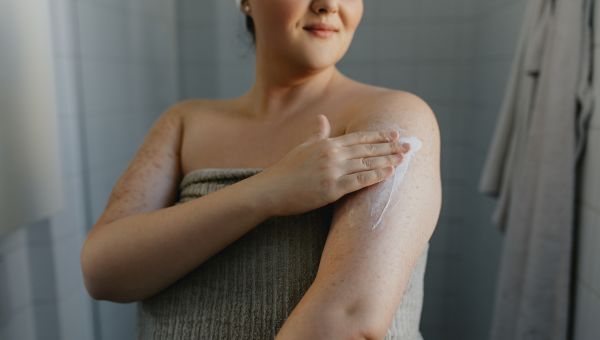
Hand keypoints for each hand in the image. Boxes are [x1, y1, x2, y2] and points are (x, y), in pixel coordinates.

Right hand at [257, 114, 410, 216]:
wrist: (271, 190)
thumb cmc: (286, 170)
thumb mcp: (302, 148)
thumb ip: (317, 134)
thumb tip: (322, 118)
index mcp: (327, 144)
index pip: (359, 137)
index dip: (379, 136)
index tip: (395, 134)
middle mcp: (332, 155)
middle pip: (368, 149)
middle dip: (391, 147)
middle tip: (410, 145)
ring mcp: (332, 172)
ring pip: (367, 164)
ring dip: (388, 160)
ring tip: (404, 159)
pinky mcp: (331, 189)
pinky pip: (359, 181)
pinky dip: (376, 176)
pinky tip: (389, 173)